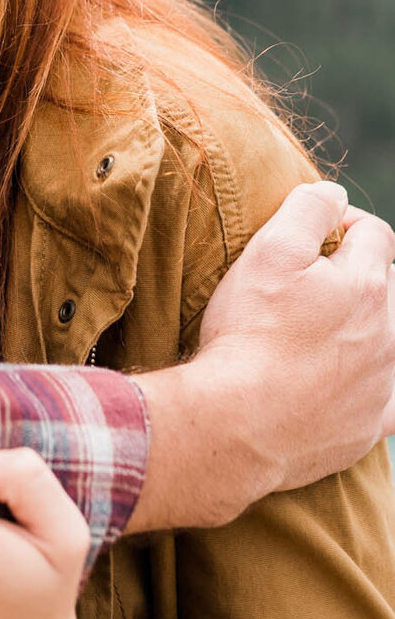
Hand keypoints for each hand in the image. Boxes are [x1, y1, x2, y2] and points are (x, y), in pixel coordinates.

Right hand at [132, 180, 394, 530]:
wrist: (239, 424)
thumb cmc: (250, 333)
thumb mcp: (270, 250)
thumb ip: (308, 210)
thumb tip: (334, 193)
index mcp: (366, 285)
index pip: (375, 234)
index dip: (345, 222)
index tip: (316, 232)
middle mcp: (388, 334)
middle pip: (387, 286)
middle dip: (358, 274)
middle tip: (310, 281)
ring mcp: (382, 383)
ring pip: (390, 340)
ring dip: (366, 326)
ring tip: (320, 330)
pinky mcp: (370, 425)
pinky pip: (389, 399)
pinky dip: (374, 383)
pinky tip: (346, 380)